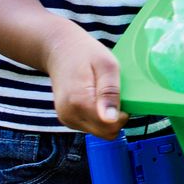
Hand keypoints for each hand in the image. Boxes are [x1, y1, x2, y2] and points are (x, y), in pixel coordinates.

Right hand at [43, 24, 126, 138]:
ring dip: (107, 117)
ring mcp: (67, 119)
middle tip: (114, 94)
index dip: (123, 114)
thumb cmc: (86, 54)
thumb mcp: (106, 65)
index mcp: (79, 102)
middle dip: (116, 118)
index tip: (122, 96)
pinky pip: (91, 127)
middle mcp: (70, 115)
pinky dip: (98, 117)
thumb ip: (110, 92)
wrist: (60, 50)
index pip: (110, 126)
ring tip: (103, 93)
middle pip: (105, 133)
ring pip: (99, 132)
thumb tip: (112, 119)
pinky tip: (96, 98)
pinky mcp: (67, 119)